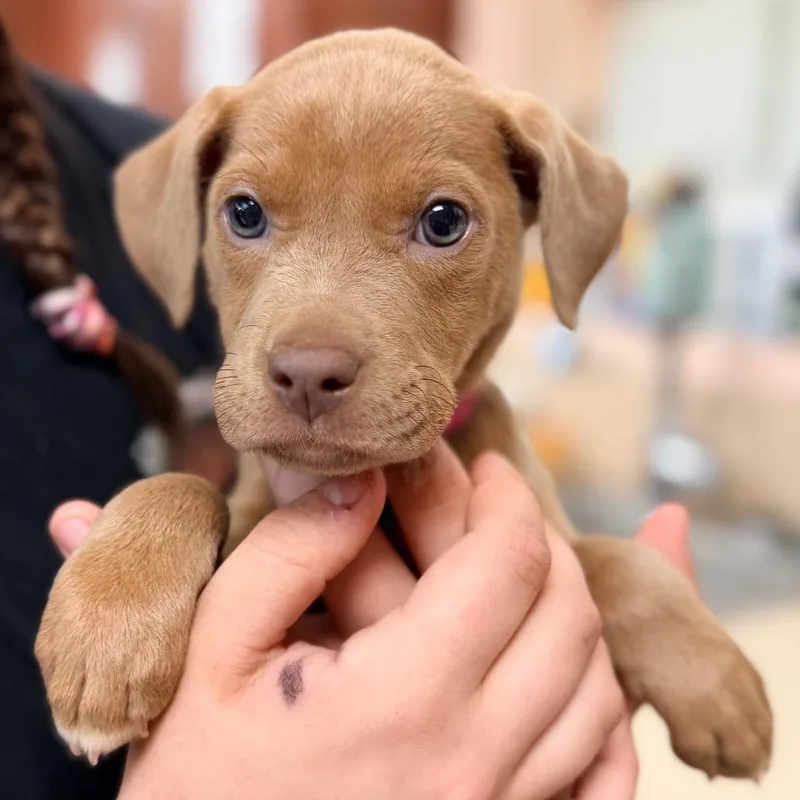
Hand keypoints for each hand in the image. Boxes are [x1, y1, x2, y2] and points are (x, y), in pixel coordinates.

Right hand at [47, 451, 691, 799]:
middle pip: (569, 618)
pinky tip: (568, 670)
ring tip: (523, 578)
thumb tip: (365, 478)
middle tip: (500, 513)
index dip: (505, 496)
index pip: (506, 564)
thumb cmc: (202, 779)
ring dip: (572, 614)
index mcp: (403, 700)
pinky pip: (602, 770)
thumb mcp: (216, 650)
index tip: (484, 467)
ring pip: (599, 689)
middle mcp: (475, 761)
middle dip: (542, 542)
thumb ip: (292, 552)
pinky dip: (599, 705)